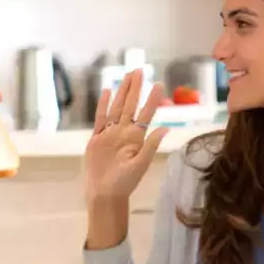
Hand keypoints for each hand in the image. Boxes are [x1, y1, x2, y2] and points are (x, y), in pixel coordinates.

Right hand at [84, 68, 169, 201]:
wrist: (105, 193)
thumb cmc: (125, 182)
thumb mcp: (140, 164)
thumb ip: (150, 146)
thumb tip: (166, 128)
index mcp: (136, 138)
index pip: (145, 114)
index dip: (151, 99)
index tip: (158, 84)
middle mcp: (124, 132)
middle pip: (130, 105)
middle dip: (134, 88)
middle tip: (139, 70)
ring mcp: (110, 134)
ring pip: (116, 108)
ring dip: (121, 92)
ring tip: (126, 77)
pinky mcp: (97, 138)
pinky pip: (100, 119)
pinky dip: (102, 105)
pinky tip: (106, 92)